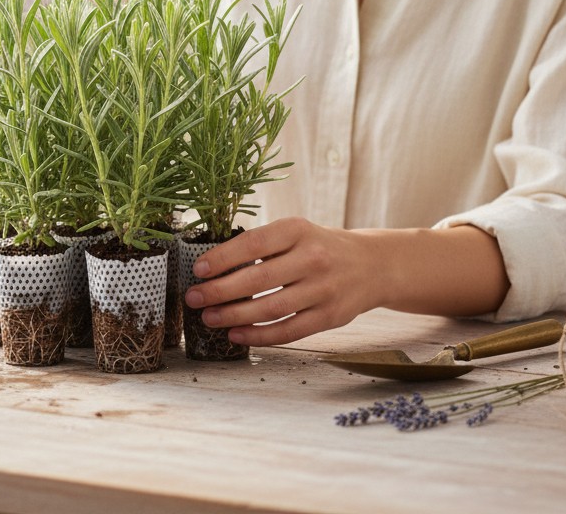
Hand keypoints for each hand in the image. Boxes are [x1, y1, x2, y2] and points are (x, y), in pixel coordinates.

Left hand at [182, 217, 382, 345]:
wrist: (371, 265)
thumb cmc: (318, 246)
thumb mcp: (295, 232)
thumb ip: (262, 244)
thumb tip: (213, 265)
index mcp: (297, 229)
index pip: (253, 243)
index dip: (222, 258)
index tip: (198, 269)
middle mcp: (313, 258)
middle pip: (258, 279)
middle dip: (220, 291)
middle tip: (194, 298)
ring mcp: (324, 289)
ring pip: (271, 308)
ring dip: (234, 316)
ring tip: (209, 318)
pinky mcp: (330, 317)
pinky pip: (288, 330)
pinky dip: (259, 335)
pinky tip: (236, 334)